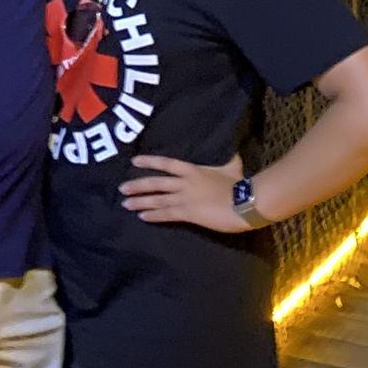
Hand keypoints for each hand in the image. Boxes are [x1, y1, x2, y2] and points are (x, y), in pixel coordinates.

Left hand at [120, 152, 249, 231]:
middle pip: (155, 182)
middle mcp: (184, 182)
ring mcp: (185, 197)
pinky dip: (153, 215)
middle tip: (121, 188)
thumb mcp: (231, 166)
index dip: (149, 161)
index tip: (134, 161)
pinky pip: (166, 214)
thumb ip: (227, 160)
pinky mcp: (189, 213)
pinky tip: (142, 216)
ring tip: (125, 203)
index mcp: (193, 170)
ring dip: (139, 201)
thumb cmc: (240, 184)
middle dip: (137, 185)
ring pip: (157, 198)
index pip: (166, 163)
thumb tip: (233, 151)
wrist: (246, 201)